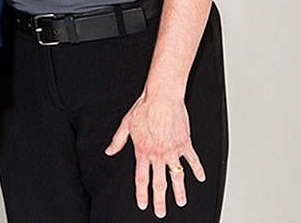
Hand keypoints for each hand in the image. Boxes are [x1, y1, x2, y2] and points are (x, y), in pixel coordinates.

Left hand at [105, 89, 205, 217]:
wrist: (161, 98)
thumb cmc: (143, 109)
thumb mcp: (125, 125)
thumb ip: (117, 141)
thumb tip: (109, 151)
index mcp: (142, 151)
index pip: (141, 178)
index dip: (142, 193)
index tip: (143, 204)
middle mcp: (158, 154)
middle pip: (159, 183)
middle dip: (159, 200)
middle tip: (160, 212)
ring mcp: (173, 151)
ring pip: (177, 176)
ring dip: (179, 191)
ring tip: (181, 202)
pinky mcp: (185, 144)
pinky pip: (193, 161)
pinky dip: (198, 170)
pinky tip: (201, 178)